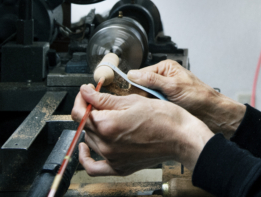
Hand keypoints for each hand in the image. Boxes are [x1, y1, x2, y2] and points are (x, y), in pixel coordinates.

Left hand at [72, 84, 213, 176]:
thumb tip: (86, 93)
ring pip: (90, 140)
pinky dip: (86, 158)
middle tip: (97, 99)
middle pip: (84, 125)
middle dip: (88, 110)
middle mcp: (106, 144)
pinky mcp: (119, 167)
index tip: (86, 92)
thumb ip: (104, 99)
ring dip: (92, 127)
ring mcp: (112, 158)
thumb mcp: (133, 100)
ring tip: (104, 117)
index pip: (79, 112)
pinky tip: (86, 148)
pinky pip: (94, 167)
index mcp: (108, 125)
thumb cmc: (164, 118)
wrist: (182, 138)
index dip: (80, 99)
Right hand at [127, 60, 246, 137]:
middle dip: (142, 97)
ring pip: (146, 98)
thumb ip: (152, 80)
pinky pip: (153, 106)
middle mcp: (163, 78)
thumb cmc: (199, 96)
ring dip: (148, 105)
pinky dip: (153, 110)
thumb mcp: (173, 86)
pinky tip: (154, 115)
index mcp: (165, 68)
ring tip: (151, 110)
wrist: (212, 113)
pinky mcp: (166, 104)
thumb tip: (133, 74)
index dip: (135, 86)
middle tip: (145, 104)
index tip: (131, 96)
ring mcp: (164, 92)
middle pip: (141, 87)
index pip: (141, 74)